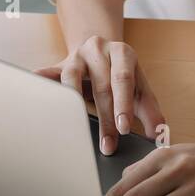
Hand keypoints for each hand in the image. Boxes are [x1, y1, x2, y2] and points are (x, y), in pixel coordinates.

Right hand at [35, 36, 165, 155]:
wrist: (100, 50)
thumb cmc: (122, 75)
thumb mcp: (140, 89)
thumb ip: (151, 111)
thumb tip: (160, 136)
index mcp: (122, 53)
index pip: (123, 79)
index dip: (124, 104)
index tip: (125, 128)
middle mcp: (99, 50)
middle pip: (101, 85)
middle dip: (105, 118)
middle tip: (108, 145)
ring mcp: (76, 56)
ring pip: (72, 78)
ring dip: (75, 106)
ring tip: (76, 127)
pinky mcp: (59, 65)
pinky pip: (49, 73)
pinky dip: (41, 79)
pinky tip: (34, 83)